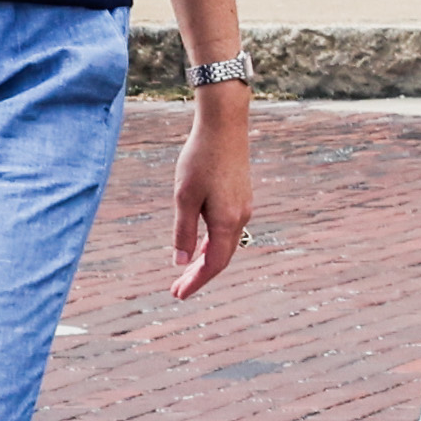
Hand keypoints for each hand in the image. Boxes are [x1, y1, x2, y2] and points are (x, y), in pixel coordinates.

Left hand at [164, 90, 255, 299]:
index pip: (213, 264)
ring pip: (226, 244)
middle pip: (221, 257)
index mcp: (227, 222)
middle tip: (177, 289)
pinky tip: (201, 244)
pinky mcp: (241, 197)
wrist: (224, 126)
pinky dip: (213, 243)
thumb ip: (183, 232)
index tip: (177, 294)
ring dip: (206, 260)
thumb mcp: (184, 198)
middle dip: (199, 275)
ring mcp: (243, 207)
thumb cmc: (200, 159)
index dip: (196, 281)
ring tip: (187, 271)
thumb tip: (180, 262)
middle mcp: (240, 218)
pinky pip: (228, 230)